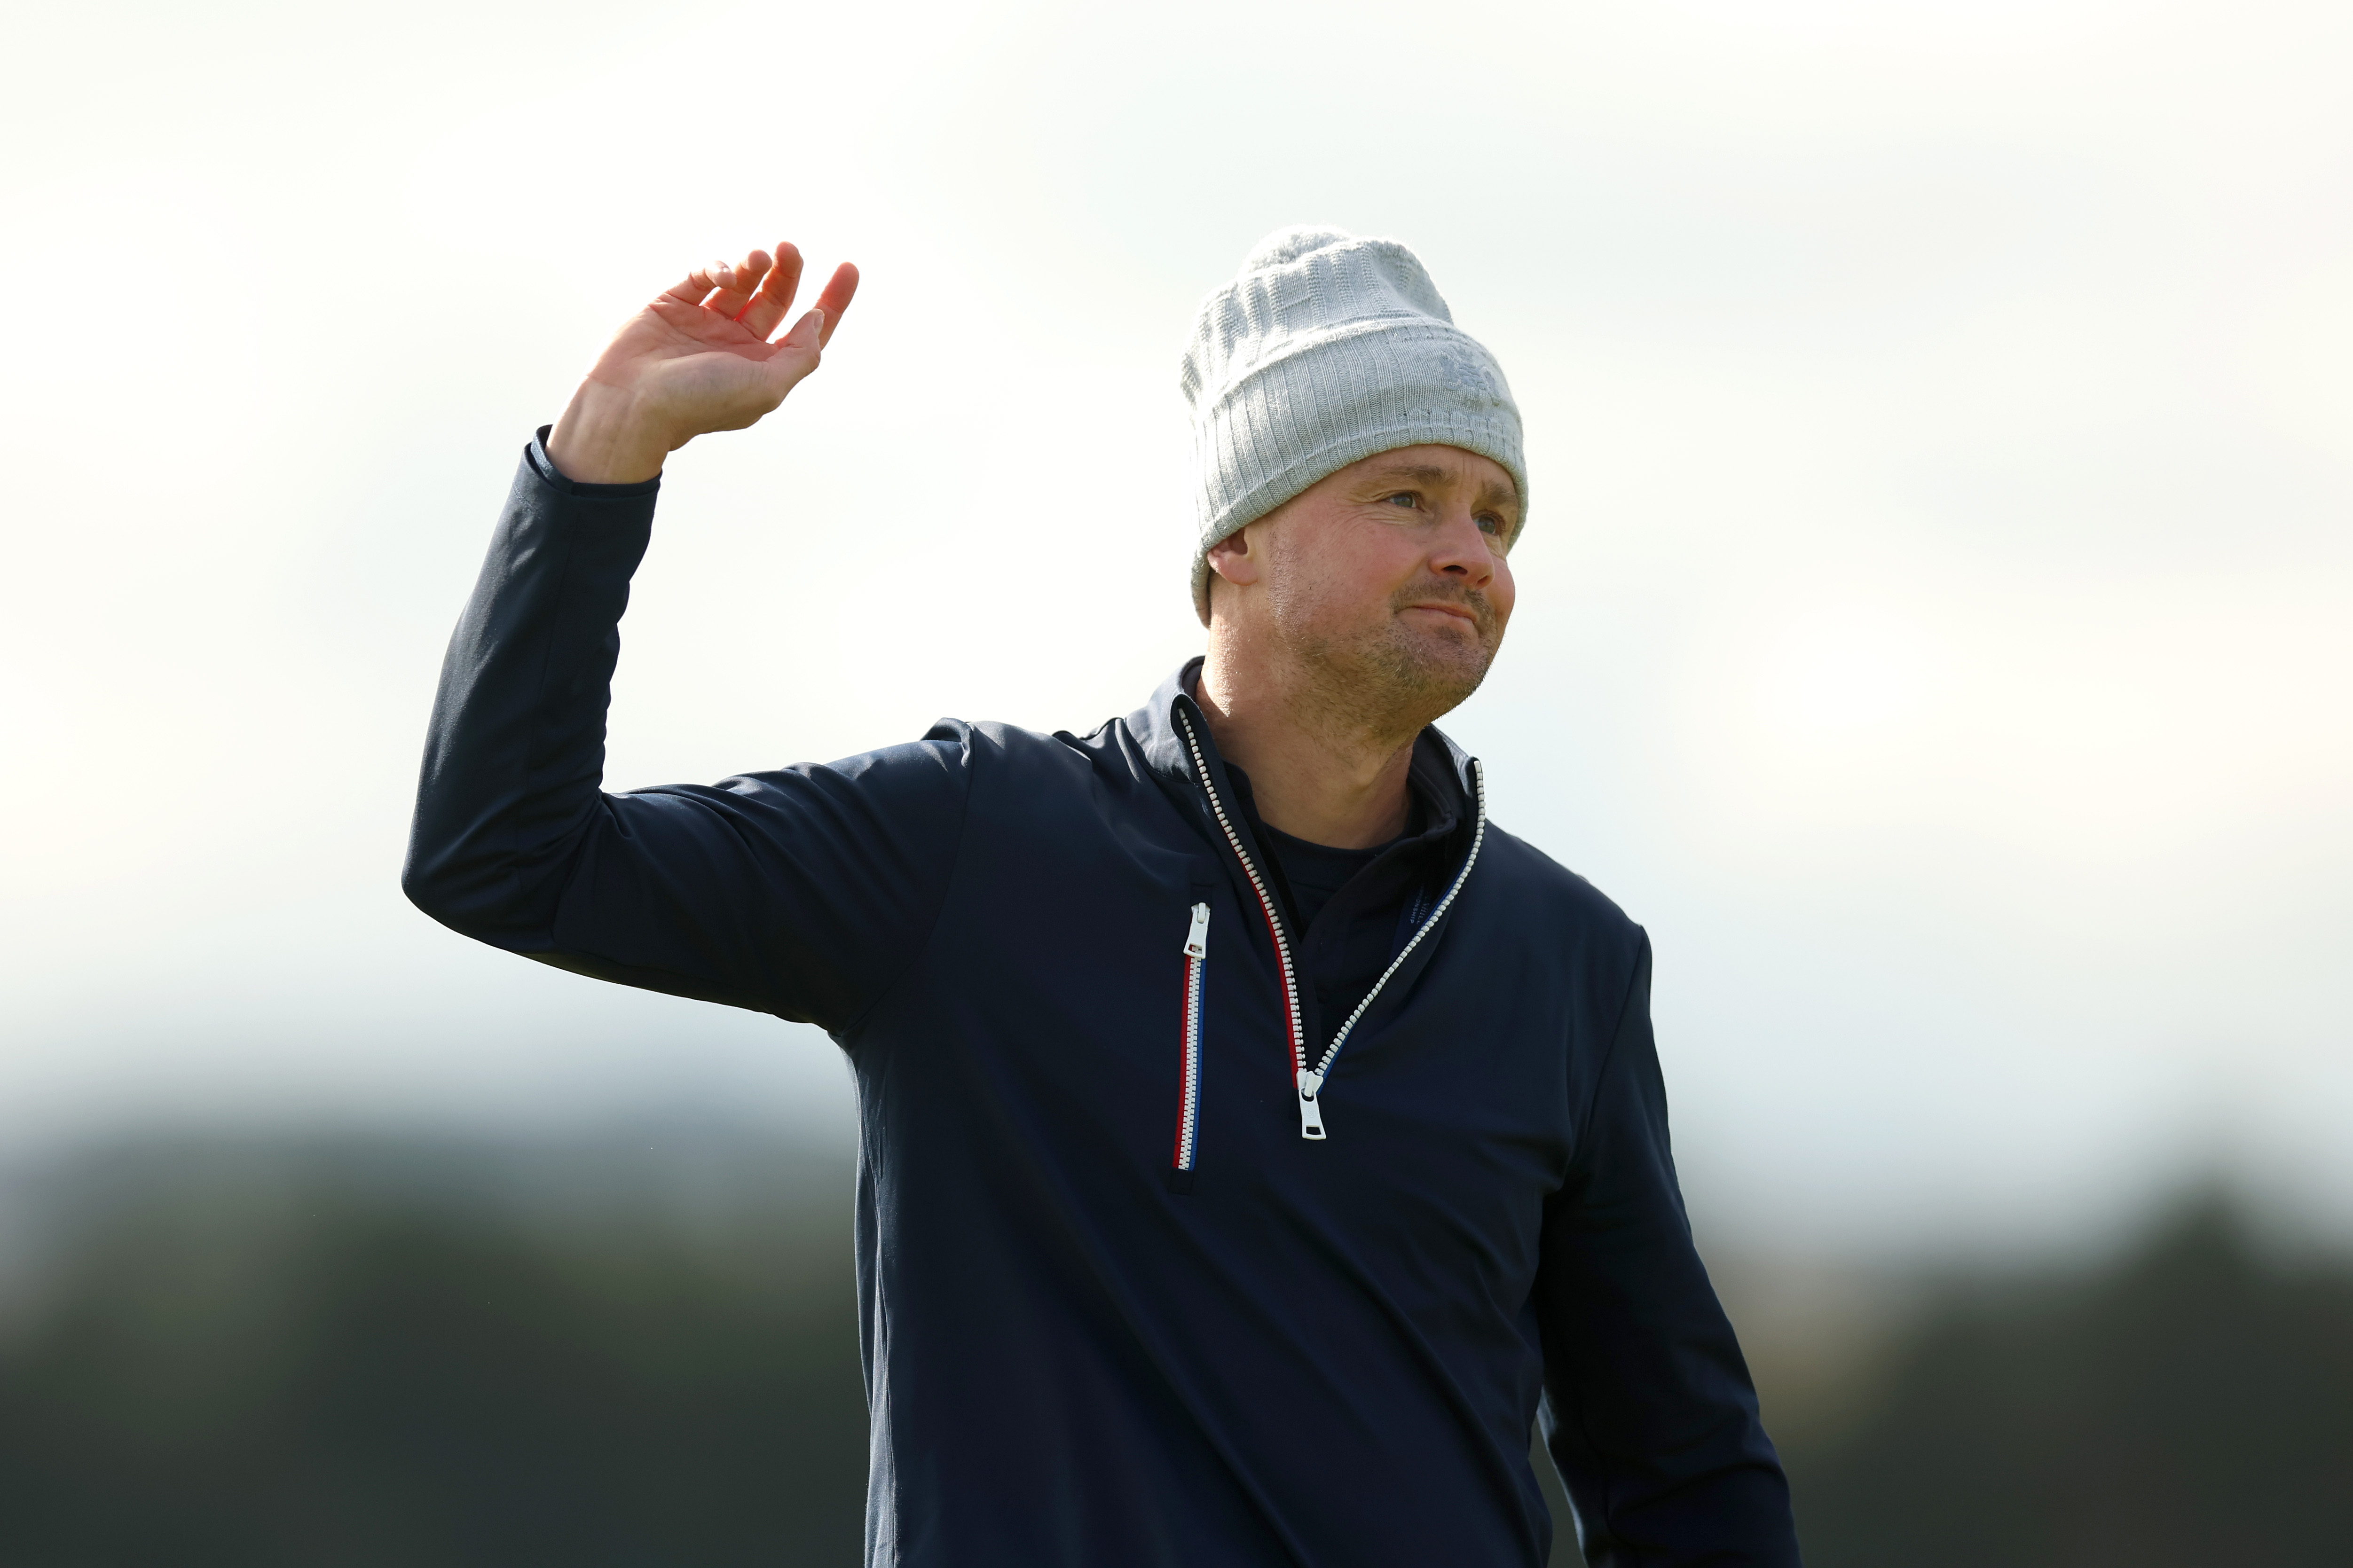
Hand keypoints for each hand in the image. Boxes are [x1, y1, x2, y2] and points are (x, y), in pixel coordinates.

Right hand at [546, 243, 859, 483]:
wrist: (631, 403)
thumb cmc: (699, 403)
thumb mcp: (767, 387)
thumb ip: (801, 354)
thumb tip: (818, 318)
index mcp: (762, 367)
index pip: (806, 329)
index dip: (831, 301)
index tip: (850, 267)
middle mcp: (736, 344)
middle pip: (775, 298)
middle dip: (788, 272)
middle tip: (790, 249)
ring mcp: (704, 323)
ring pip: (741, 283)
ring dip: (755, 265)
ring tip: (761, 257)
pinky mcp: (672, 304)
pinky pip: (703, 276)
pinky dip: (719, 269)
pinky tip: (726, 275)